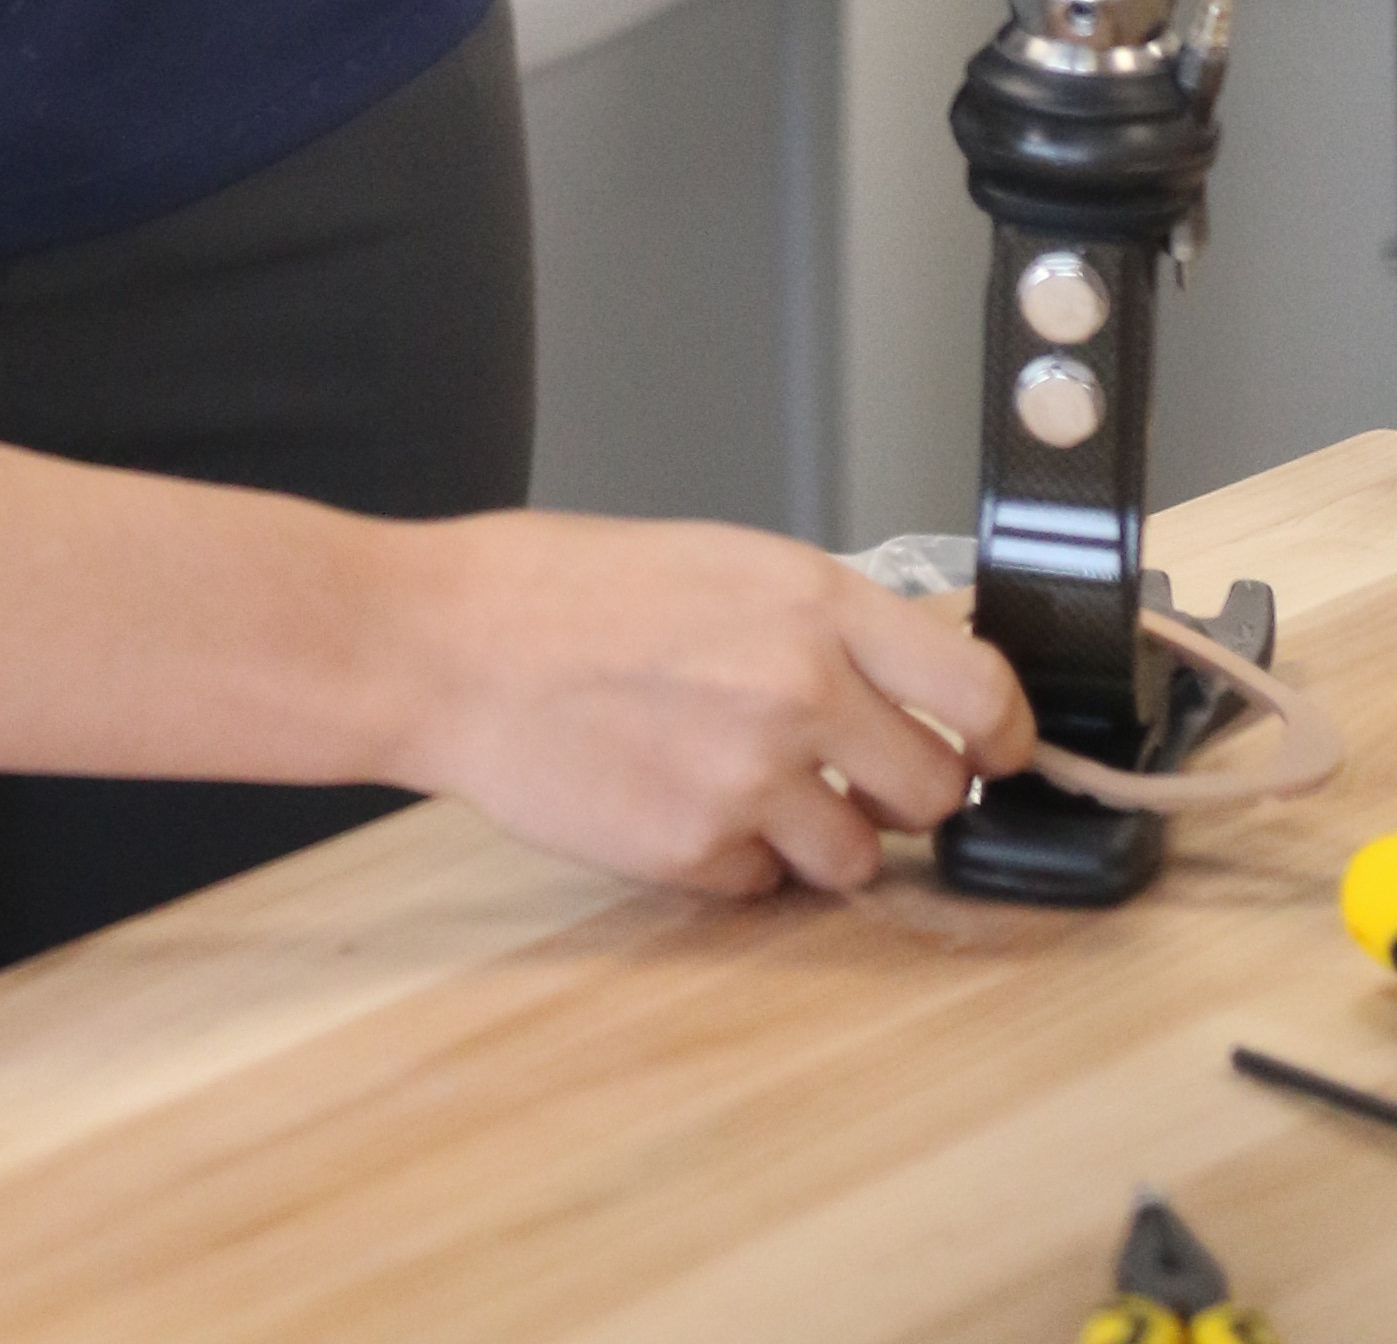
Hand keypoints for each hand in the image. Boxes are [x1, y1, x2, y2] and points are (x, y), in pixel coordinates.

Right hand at [394, 513, 1031, 900]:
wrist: (447, 644)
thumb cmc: (560, 588)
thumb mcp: (714, 564)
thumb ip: (814, 623)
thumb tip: (895, 683)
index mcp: (812, 601)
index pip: (978, 691)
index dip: (1000, 735)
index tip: (993, 751)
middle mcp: (800, 690)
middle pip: (936, 793)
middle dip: (903, 793)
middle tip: (850, 772)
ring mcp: (751, 780)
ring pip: (858, 857)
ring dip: (820, 836)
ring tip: (742, 785)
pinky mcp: (698, 853)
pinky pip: (763, 884)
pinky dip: (735, 858)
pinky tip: (673, 798)